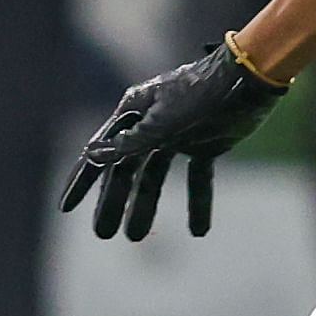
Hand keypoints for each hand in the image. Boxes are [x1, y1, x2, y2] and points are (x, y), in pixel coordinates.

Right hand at [62, 40, 288, 239]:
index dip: (83, 182)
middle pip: (126, 169)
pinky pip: (196, 177)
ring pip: (155, 176)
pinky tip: (199, 231)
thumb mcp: (162, 124)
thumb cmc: (203, 96)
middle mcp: (151, 123)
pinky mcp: (206, 143)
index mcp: (133, 112)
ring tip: (136, 236)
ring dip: (146, 205)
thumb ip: (129, 144)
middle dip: (114, 201)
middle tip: (104, 234)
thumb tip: (90, 154)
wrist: (251, 79)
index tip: (65, 208)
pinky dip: (197, 202)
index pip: (100, 153)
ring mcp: (178, 134)